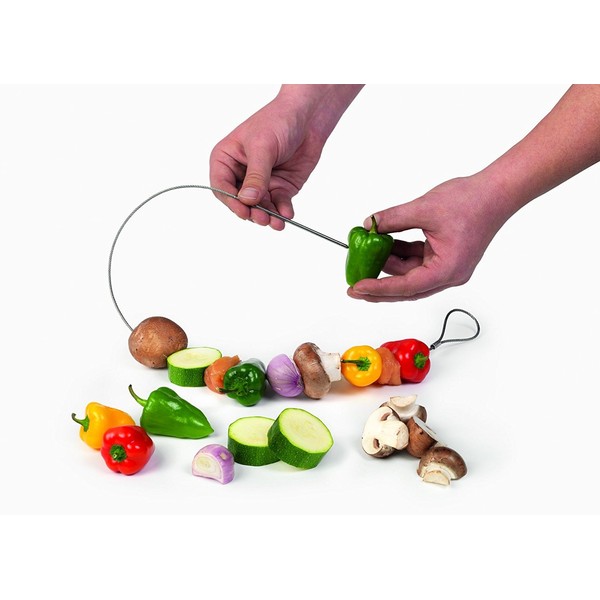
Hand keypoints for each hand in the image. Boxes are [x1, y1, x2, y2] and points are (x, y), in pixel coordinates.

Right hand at [209, 85, 362, 228]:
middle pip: (240, 202)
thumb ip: (255, 176)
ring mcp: (261, 183)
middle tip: (263, 219)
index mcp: (226, 159)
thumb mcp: (262, 147)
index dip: (231, 201)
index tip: (244, 210)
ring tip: (276, 223)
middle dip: (251, 212)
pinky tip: (287, 214)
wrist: (308, 117)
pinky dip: (282, 211)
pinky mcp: (280, 188)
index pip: (221, 186)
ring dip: (268, 216)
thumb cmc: (278, 121)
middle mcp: (241, 174)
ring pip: (260, 207)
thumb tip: (247, 199)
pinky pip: (278, 205)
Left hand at [348, 174, 508, 300]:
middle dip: (379, 286)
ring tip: (365, 257)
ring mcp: (447, 267)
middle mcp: (449, 275)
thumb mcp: (424, 208)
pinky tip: (384, 245)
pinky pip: (417, 261)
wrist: (497, 192)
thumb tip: (369, 225)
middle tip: (354, 286)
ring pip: (410, 274)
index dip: (379, 288)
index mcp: (447, 270)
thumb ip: (393, 218)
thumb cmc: (472, 201)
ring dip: (388, 266)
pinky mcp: (445, 257)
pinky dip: (400, 254)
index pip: (406, 287)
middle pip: (407, 288)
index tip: (357, 287)